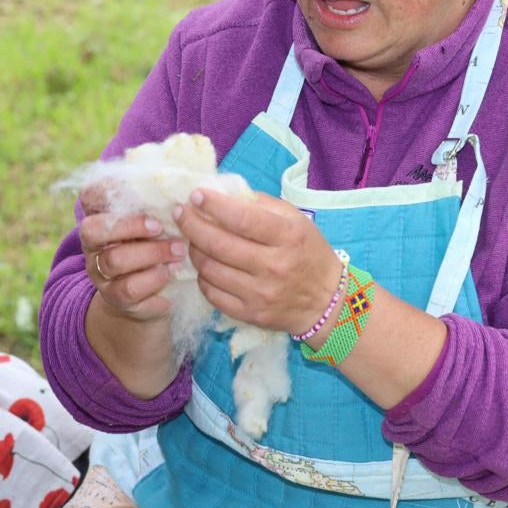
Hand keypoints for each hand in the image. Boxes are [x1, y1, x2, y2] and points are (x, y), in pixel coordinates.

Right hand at [79, 183, 185, 322]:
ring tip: (180, 251)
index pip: (88, 196)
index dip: (104, 191)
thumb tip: (188, 182)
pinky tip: (172, 273)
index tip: (137, 190)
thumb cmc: (156, 246)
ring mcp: (101, 273)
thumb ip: (160, 204)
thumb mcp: (155, 223)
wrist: (147, 295)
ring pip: (114, 260)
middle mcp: (93, 246)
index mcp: (101, 218)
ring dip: (152, 254)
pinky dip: (154, 280)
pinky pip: (129, 289)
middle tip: (161, 227)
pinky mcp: (115, 297)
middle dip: (131, 226)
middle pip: (93, 230)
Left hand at [175, 189, 343, 335]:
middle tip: (181, 213)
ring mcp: (260, 293)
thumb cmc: (308, 252)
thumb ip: (262, 205)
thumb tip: (224, 194)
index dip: (213, 205)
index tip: (195, 195)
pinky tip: (206, 265)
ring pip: (209, 268)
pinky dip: (203, 276)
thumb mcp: (296, 220)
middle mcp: (273, 265)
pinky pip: (212, 293)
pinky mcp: (250, 314)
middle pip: (218, 243)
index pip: (242, 218)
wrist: (326, 301)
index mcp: (287, 236)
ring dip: (194, 250)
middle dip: (191, 224)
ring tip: (193, 239)